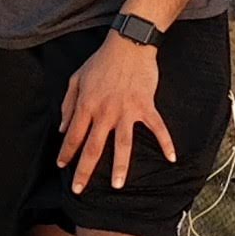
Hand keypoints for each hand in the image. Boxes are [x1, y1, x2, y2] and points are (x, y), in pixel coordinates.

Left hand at [58, 36, 173, 192]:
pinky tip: (171, 158)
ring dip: (120, 166)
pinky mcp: (146, 106)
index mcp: (86, 106)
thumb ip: (68, 104)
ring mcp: (126, 111)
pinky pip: (157, 128)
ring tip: (119, 185)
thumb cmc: (100, 61)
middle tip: (80, 190)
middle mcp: (104, 112)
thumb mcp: (75, 79)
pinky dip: (166, 142)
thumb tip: (63, 127)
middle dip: (85, 170)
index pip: (73, 136)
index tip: (62, 167)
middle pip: (94, 147)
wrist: (128, 45)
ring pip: (123, 144)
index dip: (66, 153)